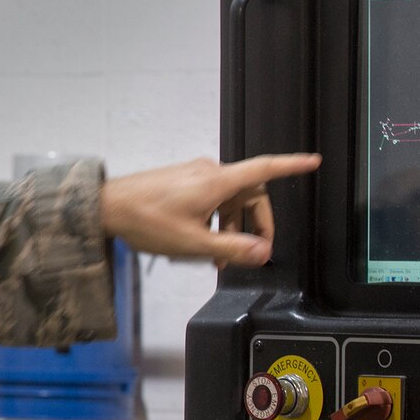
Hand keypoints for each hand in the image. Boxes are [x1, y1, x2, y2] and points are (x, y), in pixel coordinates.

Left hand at [99, 152, 320, 265]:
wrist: (106, 207)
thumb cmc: (146, 220)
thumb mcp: (192, 243)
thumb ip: (231, 247)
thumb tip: (263, 252)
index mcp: (217, 182)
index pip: (264, 169)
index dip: (291, 165)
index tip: (313, 161)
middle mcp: (209, 172)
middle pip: (250, 194)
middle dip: (256, 225)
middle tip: (253, 254)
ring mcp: (194, 175)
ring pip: (229, 200)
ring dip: (232, 227)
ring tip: (221, 258)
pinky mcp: (183, 182)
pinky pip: (212, 199)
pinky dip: (216, 220)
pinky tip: (204, 244)